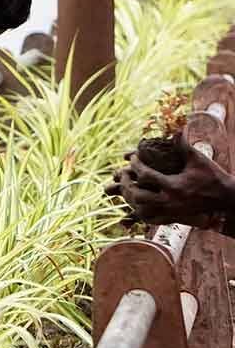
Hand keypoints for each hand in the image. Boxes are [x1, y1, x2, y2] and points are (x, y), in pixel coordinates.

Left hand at [104, 134, 234, 226]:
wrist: (227, 198)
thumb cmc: (213, 176)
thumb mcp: (198, 159)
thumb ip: (183, 145)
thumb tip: (176, 128)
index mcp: (174, 186)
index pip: (145, 175)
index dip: (135, 165)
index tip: (132, 158)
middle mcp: (170, 201)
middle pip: (138, 196)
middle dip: (127, 184)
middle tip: (124, 173)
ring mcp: (170, 212)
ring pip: (141, 210)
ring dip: (130, 199)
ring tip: (127, 187)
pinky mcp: (173, 218)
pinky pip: (150, 219)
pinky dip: (140, 212)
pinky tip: (136, 202)